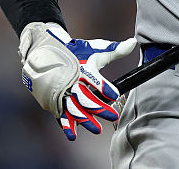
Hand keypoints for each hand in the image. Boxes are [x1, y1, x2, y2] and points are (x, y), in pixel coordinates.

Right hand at [18, 22, 136, 140]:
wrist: (45, 52)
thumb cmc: (75, 52)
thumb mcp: (94, 49)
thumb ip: (114, 50)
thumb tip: (133, 43)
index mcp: (82, 67)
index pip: (94, 78)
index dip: (104, 87)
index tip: (115, 94)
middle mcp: (71, 80)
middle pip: (85, 97)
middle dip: (99, 108)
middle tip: (113, 116)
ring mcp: (62, 92)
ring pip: (73, 108)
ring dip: (85, 119)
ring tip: (97, 129)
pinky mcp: (54, 100)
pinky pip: (61, 114)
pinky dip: (66, 124)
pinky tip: (73, 135)